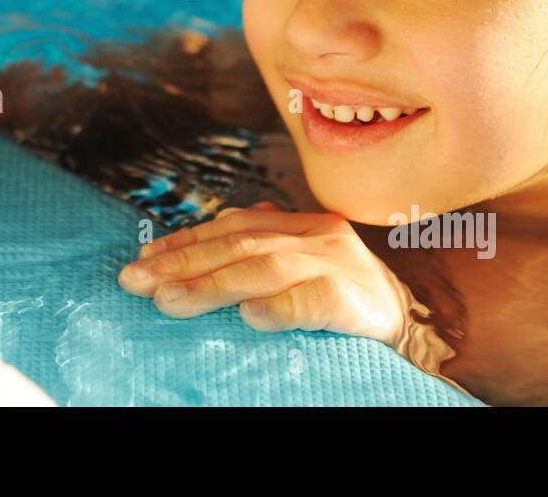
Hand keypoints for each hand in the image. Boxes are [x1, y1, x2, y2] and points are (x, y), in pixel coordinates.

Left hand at [118, 204, 411, 344]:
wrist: (412, 325)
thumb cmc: (344, 301)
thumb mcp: (301, 268)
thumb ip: (260, 253)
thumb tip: (193, 253)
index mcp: (302, 223)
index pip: (232, 225)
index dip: (185, 241)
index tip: (141, 260)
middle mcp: (317, 235)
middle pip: (240, 243)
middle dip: (182, 262)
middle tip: (135, 282)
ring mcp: (338, 263)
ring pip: (265, 267)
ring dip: (211, 285)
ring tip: (168, 301)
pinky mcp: (355, 298)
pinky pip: (313, 300)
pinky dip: (278, 308)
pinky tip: (248, 318)